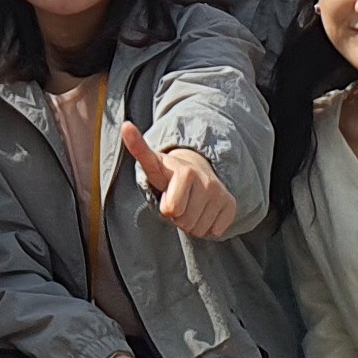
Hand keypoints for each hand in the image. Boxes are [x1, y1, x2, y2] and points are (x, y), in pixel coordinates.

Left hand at [123, 120, 238, 240]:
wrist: (195, 169)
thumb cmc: (168, 173)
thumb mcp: (152, 163)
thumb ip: (138, 147)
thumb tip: (126, 125)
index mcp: (186, 172)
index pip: (172, 210)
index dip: (166, 207)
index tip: (167, 193)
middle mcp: (208, 181)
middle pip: (185, 222)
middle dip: (178, 217)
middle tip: (179, 200)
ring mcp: (221, 193)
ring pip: (200, 229)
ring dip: (191, 222)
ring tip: (189, 204)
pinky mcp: (231, 204)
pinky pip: (215, 231)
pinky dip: (207, 226)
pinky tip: (203, 210)